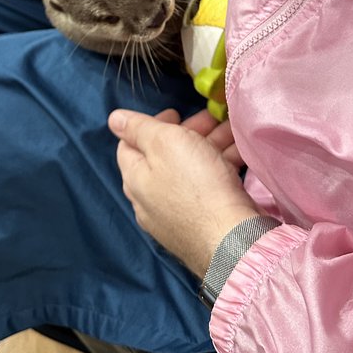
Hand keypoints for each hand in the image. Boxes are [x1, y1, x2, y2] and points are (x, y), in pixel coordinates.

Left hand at [109, 108, 259, 277]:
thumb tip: (113, 119)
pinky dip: (220, 167)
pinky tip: (239, 156)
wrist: (232, 240)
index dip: (151, 123)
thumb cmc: (196, 184)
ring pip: (190, 170)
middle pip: (164, 156)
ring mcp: (176, 215)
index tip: (176, 112)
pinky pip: (206, 187)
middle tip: (212, 119)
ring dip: (209, 146)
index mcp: (135, 179)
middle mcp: (150, 200)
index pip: (130, 144)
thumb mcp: (165, 142)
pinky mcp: (201, 225)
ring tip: (233, 131)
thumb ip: (138, 128)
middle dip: (188, 132)